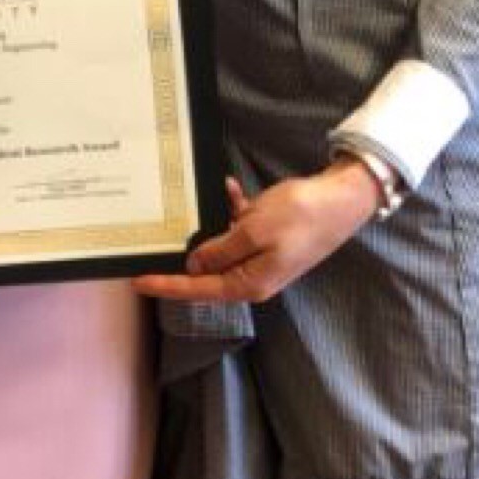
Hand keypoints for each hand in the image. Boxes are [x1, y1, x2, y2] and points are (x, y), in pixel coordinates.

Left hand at [133, 167, 379, 306]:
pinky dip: (230, 208)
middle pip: (204, 271)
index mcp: (249, 283)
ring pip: (219, 245)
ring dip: (205, 226)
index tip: (137, 281)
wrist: (342, 199)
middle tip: (144, 248)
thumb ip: (221, 251)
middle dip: (177, 259)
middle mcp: (252, 275)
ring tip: (177, 211)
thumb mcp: (254, 231)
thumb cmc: (300, 217)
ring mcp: (260, 256)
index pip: (198, 289)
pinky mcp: (267, 236)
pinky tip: (229, 188)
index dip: (166, 286)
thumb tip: (194, 266)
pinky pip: (237, 225)